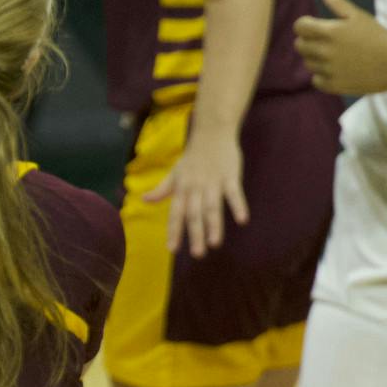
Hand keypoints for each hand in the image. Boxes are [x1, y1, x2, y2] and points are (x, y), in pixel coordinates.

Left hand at [145, 124, 245, 257]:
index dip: (174, 231)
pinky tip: (242, 220)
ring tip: (214, 244)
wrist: (211, 132)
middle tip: (197, 254)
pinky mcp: (230, 176)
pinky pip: (234, 193)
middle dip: (195, 234)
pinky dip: (238, 206)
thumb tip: (144, 200)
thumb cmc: (193, 156)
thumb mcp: (175, 173)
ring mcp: (213, 182)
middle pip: (194, 214)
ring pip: (212, 207)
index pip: (175, 213)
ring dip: (214, 225)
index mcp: (181, 188)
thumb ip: (162, 189)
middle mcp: (195, 188)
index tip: (172, 249)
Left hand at [294, 0, 386, 95]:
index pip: (299, 26)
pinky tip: (339, 69)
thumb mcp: (358, 16)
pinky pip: (316, 79)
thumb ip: (337, 2)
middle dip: (309, 41)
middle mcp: (325, 51)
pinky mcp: (332, 85)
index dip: (305, 25)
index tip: (315, 26)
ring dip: (316, 58)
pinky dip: (323, 75)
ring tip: (338, 55)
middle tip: (328, 41)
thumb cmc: (377, 36)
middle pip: (299, 45)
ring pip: (307, 63)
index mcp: (330, 32)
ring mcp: (328, 70)